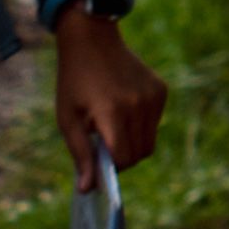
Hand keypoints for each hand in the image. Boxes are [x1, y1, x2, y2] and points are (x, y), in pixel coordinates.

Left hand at [54, 8, 165, 182]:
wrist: (91, 39)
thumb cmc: (74, 81)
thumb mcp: (67, 118)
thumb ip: (81, 154)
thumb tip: (88, 190)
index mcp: (112, 112)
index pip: (124, 158)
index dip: (112, 166)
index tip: (100, 159)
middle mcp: (137, 104)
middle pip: (140, 154)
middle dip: (123, 157)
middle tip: (104, 143)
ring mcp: (152, 96)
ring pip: (150, 141)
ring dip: (132, 142)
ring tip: (112, 123)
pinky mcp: (161, 90)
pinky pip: (154, 122)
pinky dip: (140, 125)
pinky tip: (123, 107)